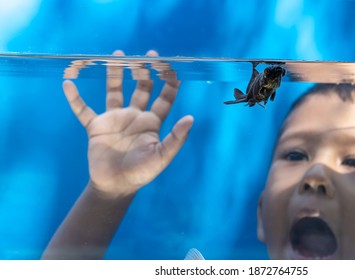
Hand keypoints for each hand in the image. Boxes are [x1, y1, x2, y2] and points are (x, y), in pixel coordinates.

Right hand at [63, 50, 192, 197]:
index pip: (164, 98)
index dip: (169, 83)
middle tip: (146, 54)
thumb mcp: (162, 157)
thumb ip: (176, 138)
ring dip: (115, 74)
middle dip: (144, 71)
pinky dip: (75, 98)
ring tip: (116, 55)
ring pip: (114, 91)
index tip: (172, 68)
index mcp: (152, 122)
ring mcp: (114, 119)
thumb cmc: (142, 173)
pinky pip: (83, 109)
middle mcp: (134, 116)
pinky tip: (68, 83)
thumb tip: (191, 117)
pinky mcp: (96, 127)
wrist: (116, 186)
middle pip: (141, 88)